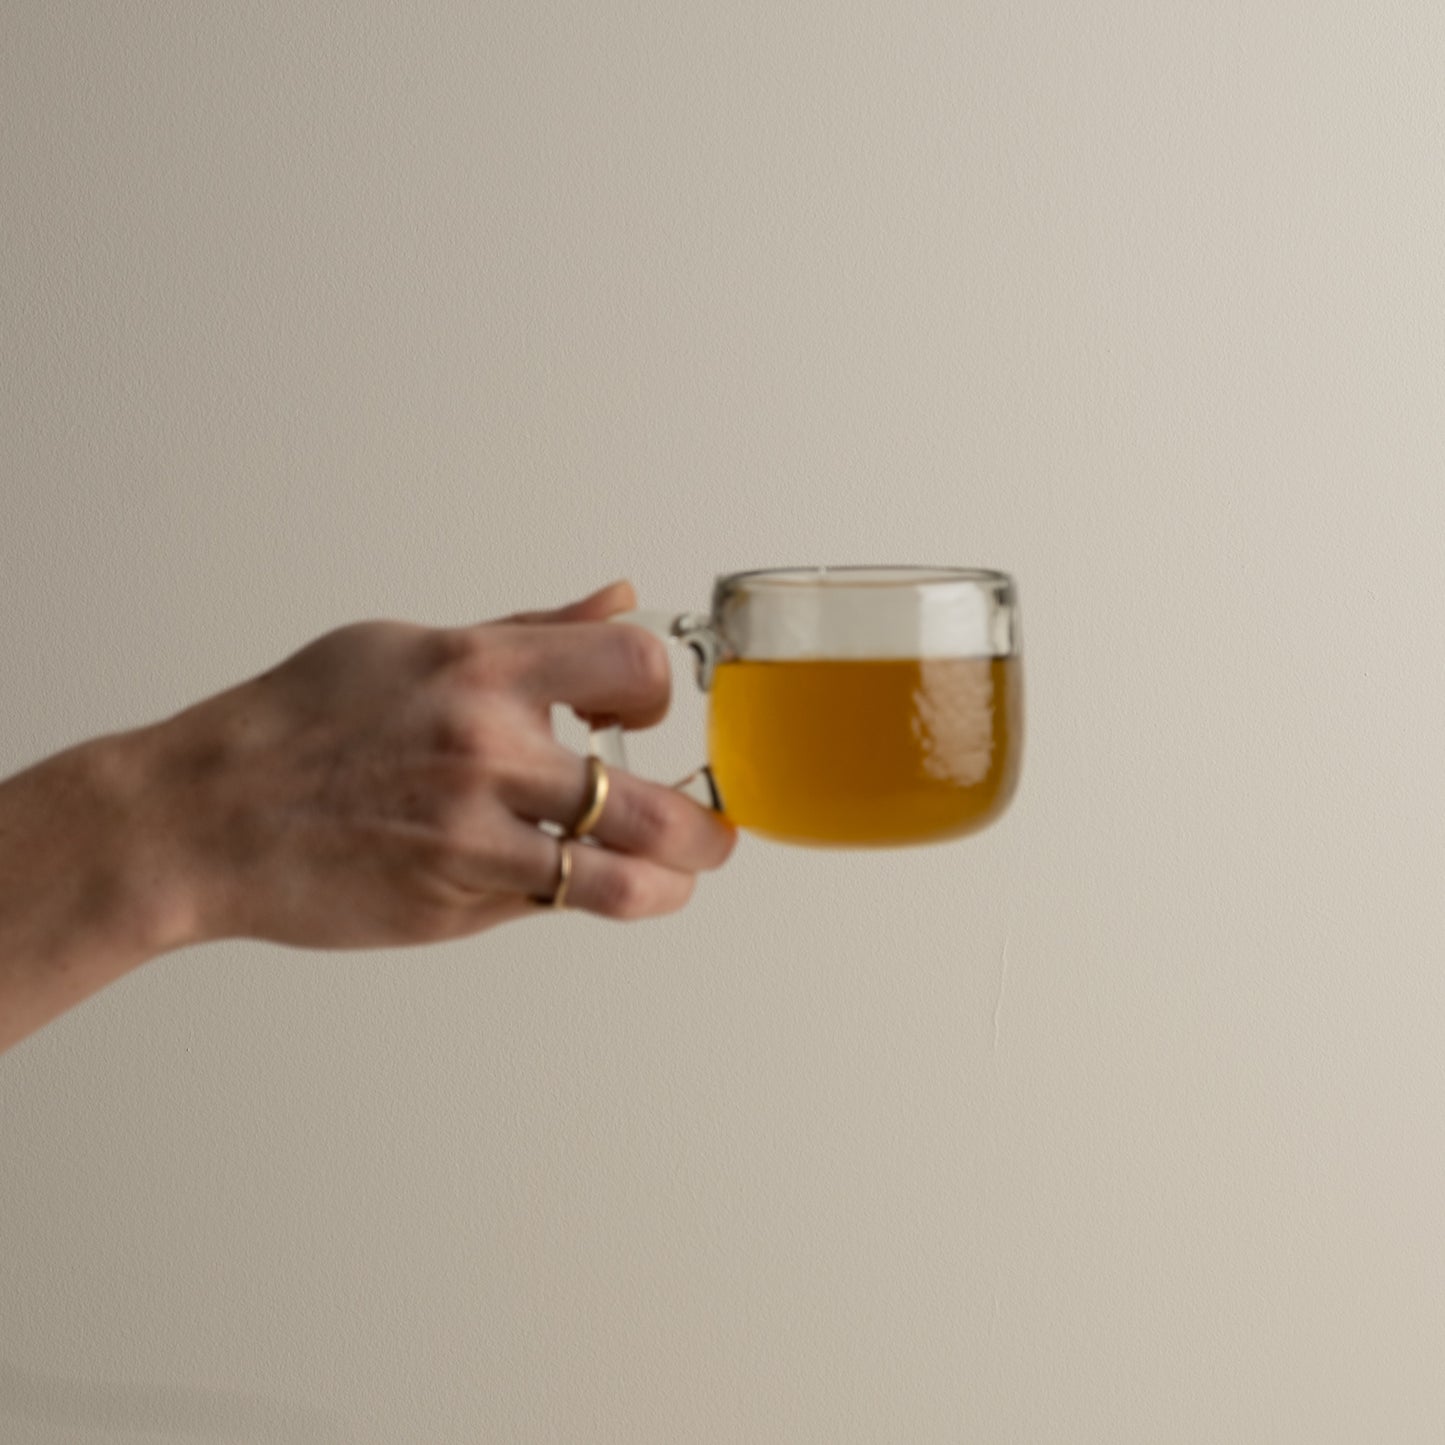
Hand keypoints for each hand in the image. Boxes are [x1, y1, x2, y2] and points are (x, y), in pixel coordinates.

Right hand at [140, 581, 736, 950]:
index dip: (662, 692)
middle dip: (706, 830)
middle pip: (654, 802)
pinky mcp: (452, 903)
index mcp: (478, 668)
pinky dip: (591, 900)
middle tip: (712, 834)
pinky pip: (552, 906)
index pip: (634, 663)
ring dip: (671, 885)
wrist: (205, 811)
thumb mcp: (411, 646)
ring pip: (621, 880)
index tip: (645, 715)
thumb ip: (532, 630)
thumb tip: (623, 596)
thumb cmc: (304, 719)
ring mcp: (470, 836)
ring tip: (678, 878)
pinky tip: (592, 885)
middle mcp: (484, 749)